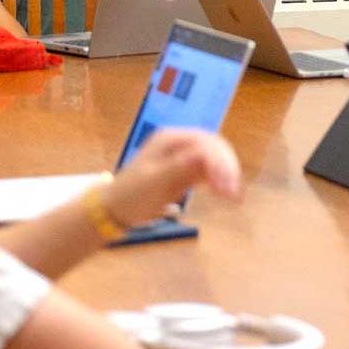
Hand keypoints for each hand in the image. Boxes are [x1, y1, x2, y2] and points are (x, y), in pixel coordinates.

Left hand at [107, 129, 241, 225]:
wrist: (114, 209)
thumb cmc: (131, 196)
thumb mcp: (154, 182)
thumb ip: (180, 167)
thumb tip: (204, 155)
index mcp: (170, 139)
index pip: (205, 144)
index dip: (220, 162)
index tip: (228, 186)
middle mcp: (179, 142)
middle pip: (214, 148)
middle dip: (227, 167)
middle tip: (234, 192)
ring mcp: (183, 155)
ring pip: (215, 158)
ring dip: (226, 173)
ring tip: (233, 195)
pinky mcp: (186, 169)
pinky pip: (209, 169)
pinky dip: (219, 179)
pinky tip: (225, 192)